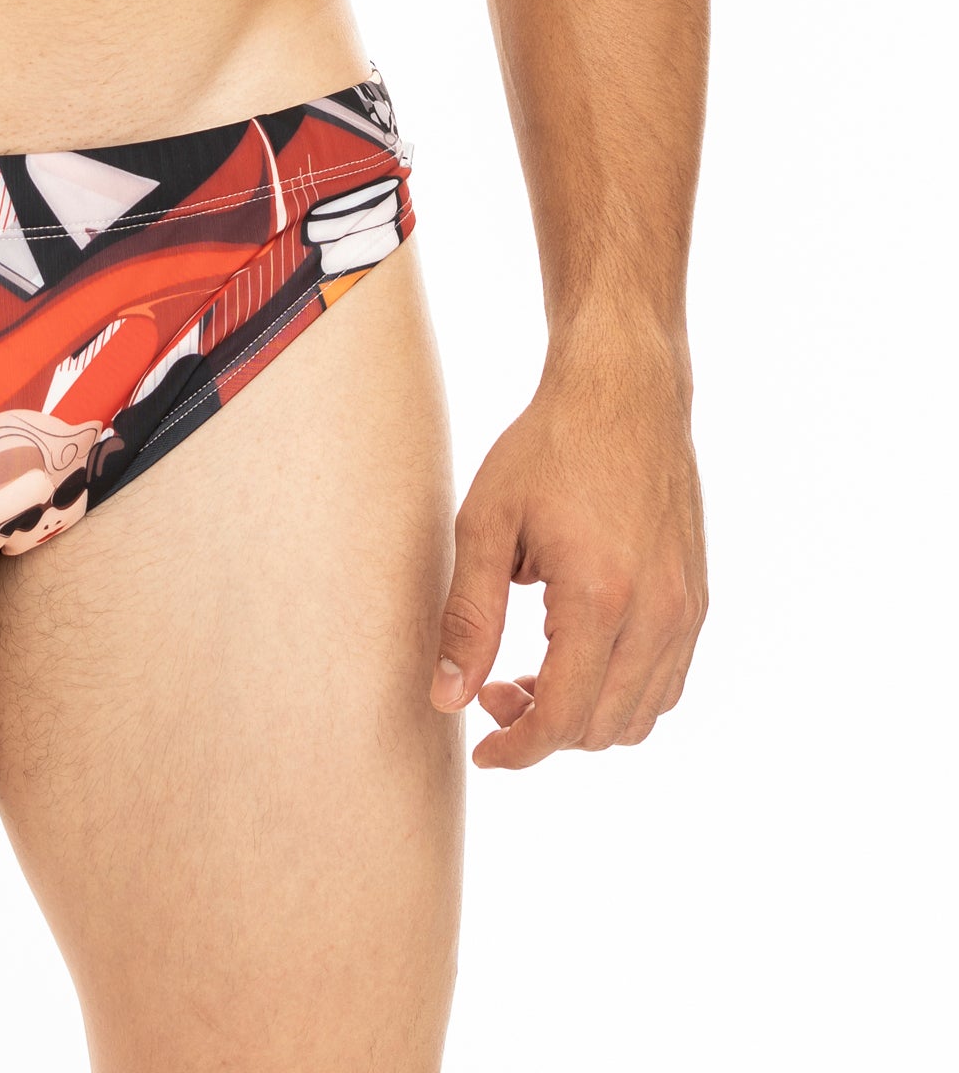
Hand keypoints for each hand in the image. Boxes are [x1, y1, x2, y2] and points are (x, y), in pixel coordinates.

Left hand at [430, 347, 705, 767]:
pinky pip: (667, 682)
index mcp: (601, 597)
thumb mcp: (487, 521)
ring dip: (584, 718)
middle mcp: (657, 613)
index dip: (518, 749)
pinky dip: (622, 694)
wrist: (624, 391)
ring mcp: (686, 609)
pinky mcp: (698, 598)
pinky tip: (577, 654)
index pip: (563, 717)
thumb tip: (447, 698)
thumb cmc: (548, 446)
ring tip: (531, 673)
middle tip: (492, 687)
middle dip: (542, 729)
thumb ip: (468, 616)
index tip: (482, 753)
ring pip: (641, 715)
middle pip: (602, 727)